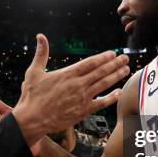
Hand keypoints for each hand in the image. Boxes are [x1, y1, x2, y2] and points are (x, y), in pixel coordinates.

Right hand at [0, 34, 128, 146]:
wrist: (32, 120)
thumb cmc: (31, 96)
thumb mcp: (34, 72)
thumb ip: (41, 53)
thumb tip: (40, 36)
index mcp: (67, 74)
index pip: (90, 63)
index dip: (104, 57)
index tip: (113, 53)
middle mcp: (77, 85)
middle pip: (101, 72)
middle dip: (115, 64)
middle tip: (125, 58)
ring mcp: (82, 98)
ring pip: (104, 85)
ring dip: (116, 76)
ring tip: (126, 70)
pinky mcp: (83, 111)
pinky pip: (101, 103)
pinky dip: (111, 97)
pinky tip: (119, 92)